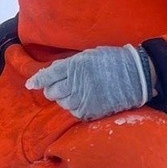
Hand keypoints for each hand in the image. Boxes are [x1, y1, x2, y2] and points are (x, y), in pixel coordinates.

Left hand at [25, 44, 153, 120]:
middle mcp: (75, 83)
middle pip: (52, 92)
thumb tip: (53, 72)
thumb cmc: (112, 60)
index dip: (37, 80)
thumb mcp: (88, 55)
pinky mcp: (92, 110)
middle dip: (52, 90)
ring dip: (65, 99)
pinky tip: (84, 101)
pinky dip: (76, 108)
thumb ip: (70, 64)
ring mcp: (84, 98)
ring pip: (63, 103)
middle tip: (59, 88)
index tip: (30, 84)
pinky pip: (75, 112)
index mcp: (73, 66)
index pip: (47, 75)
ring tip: (75, 93)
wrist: (136, 75)